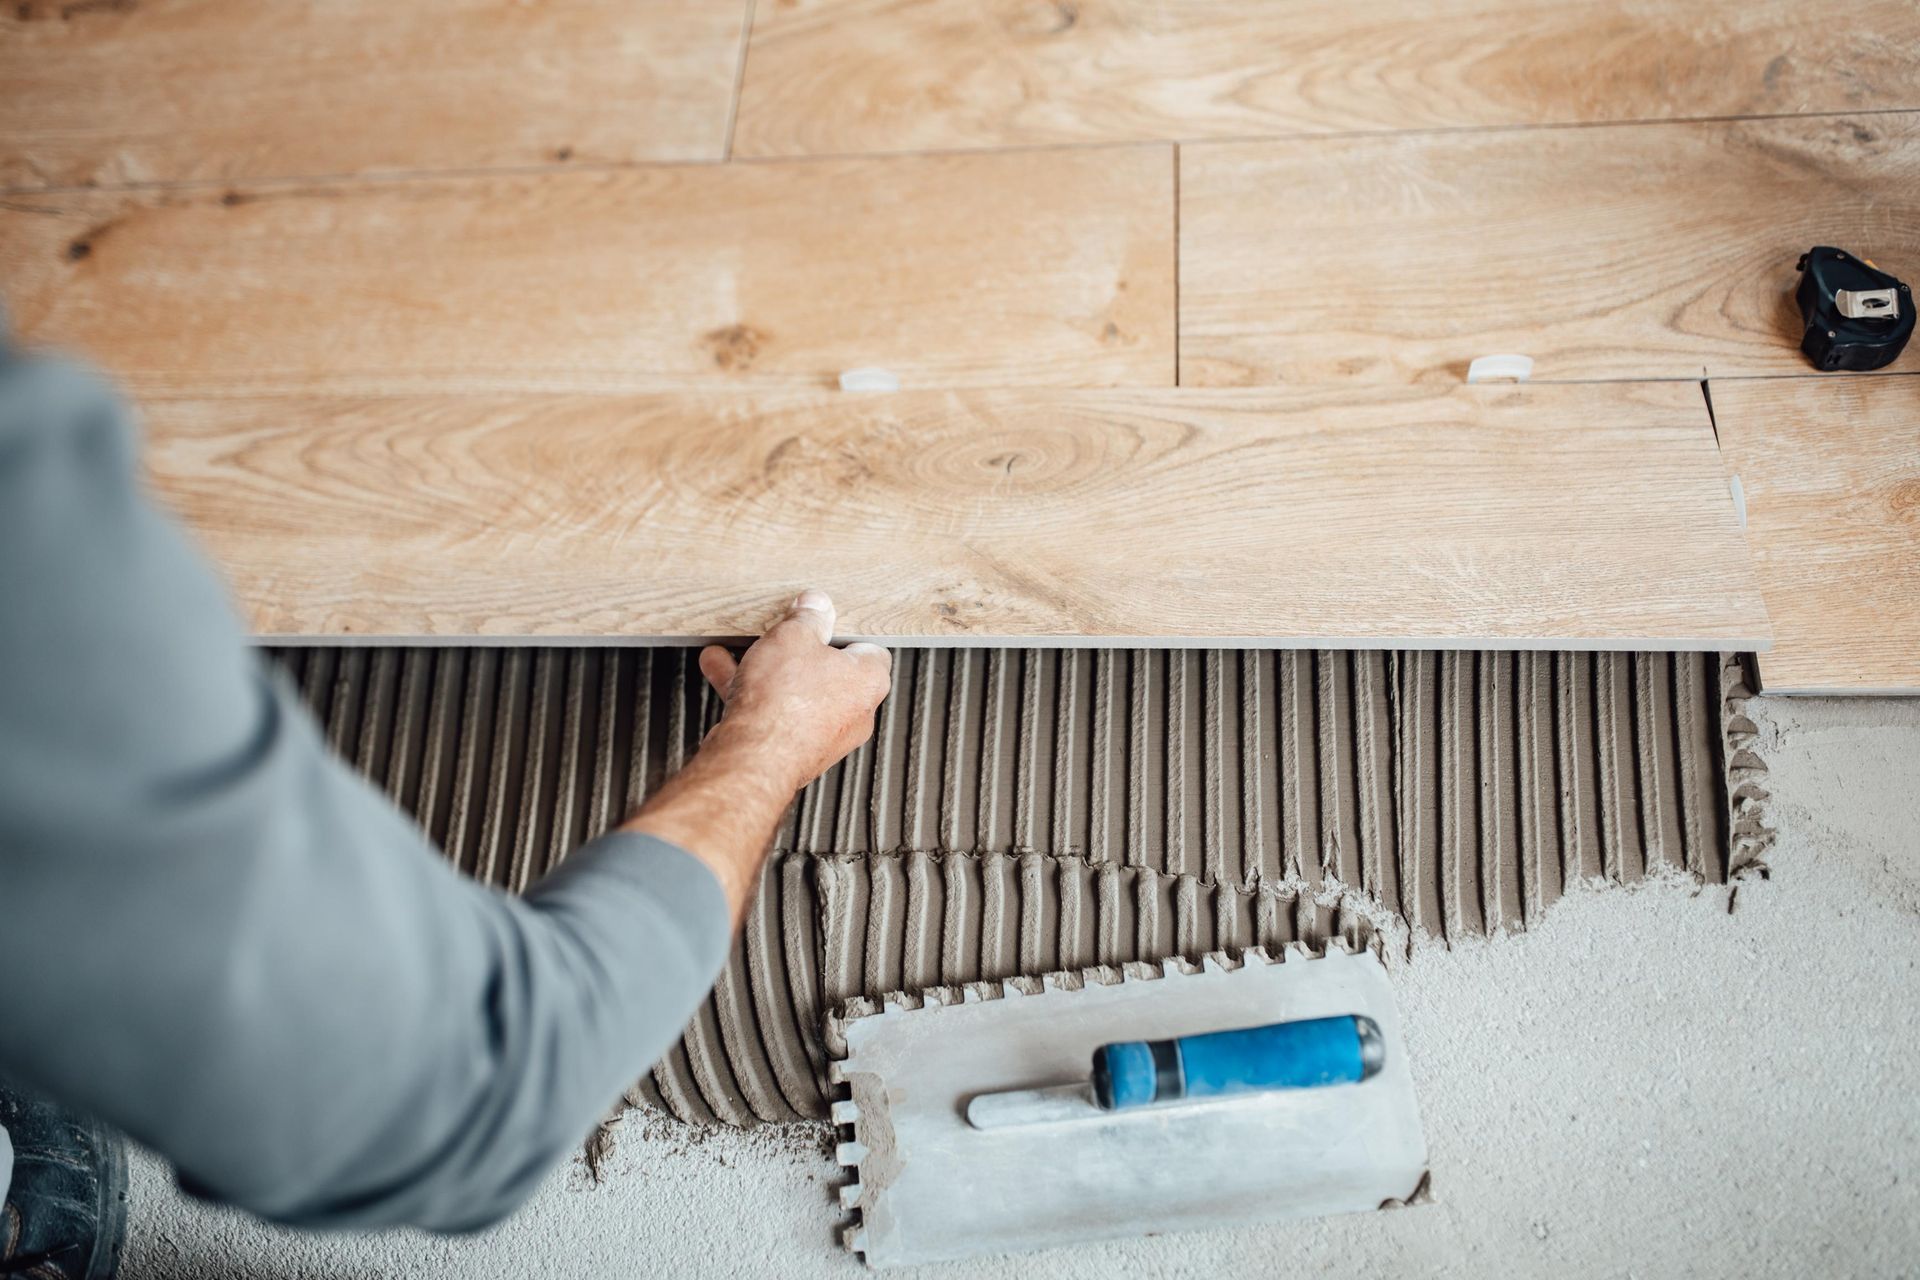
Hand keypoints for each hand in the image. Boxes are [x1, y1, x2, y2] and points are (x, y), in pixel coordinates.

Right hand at [697, 591, 891, 794]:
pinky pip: (776, 714)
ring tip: (739, 653)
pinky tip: (722, 673)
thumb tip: (816, 605)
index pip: (870, 649)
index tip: (820, 622)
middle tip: (777, 638)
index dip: (842, 632)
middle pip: (827, 672)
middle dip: (796, 653)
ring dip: (766, 672)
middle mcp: (854, 714)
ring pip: (795, 693)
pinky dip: (752, 695)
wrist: (752, 758)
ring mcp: (824, 736)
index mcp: (868, 681)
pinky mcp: (794, 751)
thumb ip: (807, 617)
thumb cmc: (783, 703)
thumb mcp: (793, 637)